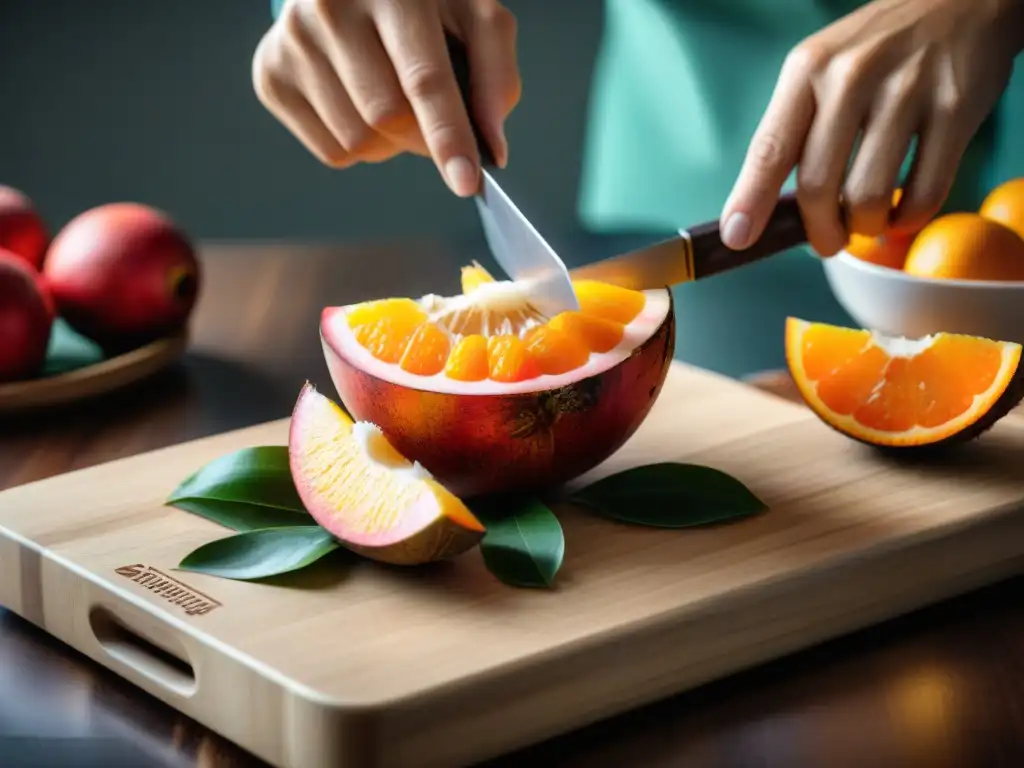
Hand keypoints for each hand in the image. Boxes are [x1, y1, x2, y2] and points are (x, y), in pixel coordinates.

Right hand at [251, 0, 520, 196]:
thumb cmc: (423, 4)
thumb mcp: (474, 17)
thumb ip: (495, 76)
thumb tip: (491, 149)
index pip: (423, 79)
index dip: (448, 136)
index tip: (466, 182)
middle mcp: (331, 8)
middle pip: (389, 119)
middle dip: (424, 138)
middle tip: (434, 119)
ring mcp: (293, 42)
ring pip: (358, 142)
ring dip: (391, 142)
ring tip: (391, 97)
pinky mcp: (270, 75)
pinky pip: (332, 152)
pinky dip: (360, 144)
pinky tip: (359, 101)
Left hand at [719, 0, 1023, 256]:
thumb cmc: (878, 50)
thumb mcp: (822, 69)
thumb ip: (795, 130)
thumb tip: (761, 207)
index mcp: (807, 70)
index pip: (769, 148)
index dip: (750, 201)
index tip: (737, 238)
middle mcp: (852, 77)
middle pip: (817, 186)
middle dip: (819, 232)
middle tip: (826, 241)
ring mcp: (907, 91)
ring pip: (869, 197)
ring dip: (864, 228)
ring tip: (866, 222)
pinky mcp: (956, 108)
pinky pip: (926, 192)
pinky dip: (909, 219)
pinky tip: (903, 212)